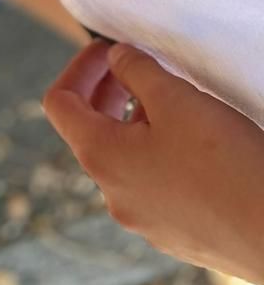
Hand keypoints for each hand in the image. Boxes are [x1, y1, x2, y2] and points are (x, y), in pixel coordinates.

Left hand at [44, 42, 263, 284]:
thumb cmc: (225, 163)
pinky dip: (159, 155)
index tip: (108, 48)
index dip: (79, 67)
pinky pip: (154, 186)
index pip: (59, 104)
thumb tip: (116, 59)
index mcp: (101, 159)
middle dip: (107, 92)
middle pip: (89, 132)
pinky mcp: (178, 236)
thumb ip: (134, 69)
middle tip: (135, 68)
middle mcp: (114, 196)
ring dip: (136, 123)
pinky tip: (195, 145)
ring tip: (171, 102)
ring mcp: (146, 221)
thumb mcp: (174, 98)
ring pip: (124, 160)